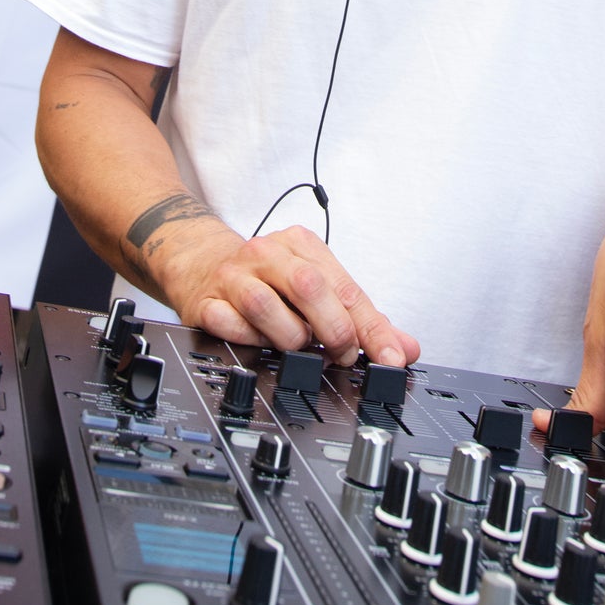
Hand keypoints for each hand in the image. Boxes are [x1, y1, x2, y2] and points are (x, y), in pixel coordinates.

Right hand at [158, 217, 420, 368]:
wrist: (201, 263)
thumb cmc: (267, 278)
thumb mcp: (317, 286)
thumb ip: (361, 319)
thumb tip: (404, 348)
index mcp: (301, 245)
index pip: (347, 287)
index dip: (372, 328)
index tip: (389, 358)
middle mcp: (267, 254)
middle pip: (308, 287)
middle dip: (333, 330)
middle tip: (342, 356)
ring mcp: (234, 276)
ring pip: (266, 306)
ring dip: (288, 337)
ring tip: (295, 345)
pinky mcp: (206, 301)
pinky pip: (229, 324)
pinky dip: (248, 340)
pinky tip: (256, 342)